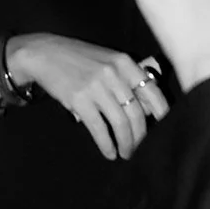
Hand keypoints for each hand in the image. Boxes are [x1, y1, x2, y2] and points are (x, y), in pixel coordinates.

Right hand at [8, 33, 168, 159]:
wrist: (45, 54)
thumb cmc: (80, 59)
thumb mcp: (108, 61)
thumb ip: (127, 80)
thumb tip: (148, 110)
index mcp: (125, 63)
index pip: (152, 91)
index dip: (161, 114)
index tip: (164, 130)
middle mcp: (114, 74)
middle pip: (137, 113)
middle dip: (140, 137)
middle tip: (138, 149)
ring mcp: (96, 87)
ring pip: (120, 123)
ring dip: (126, 144)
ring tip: (125, 153)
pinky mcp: (79, 99)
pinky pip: (99, 128)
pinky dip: (106, 144)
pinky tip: (109, 152)